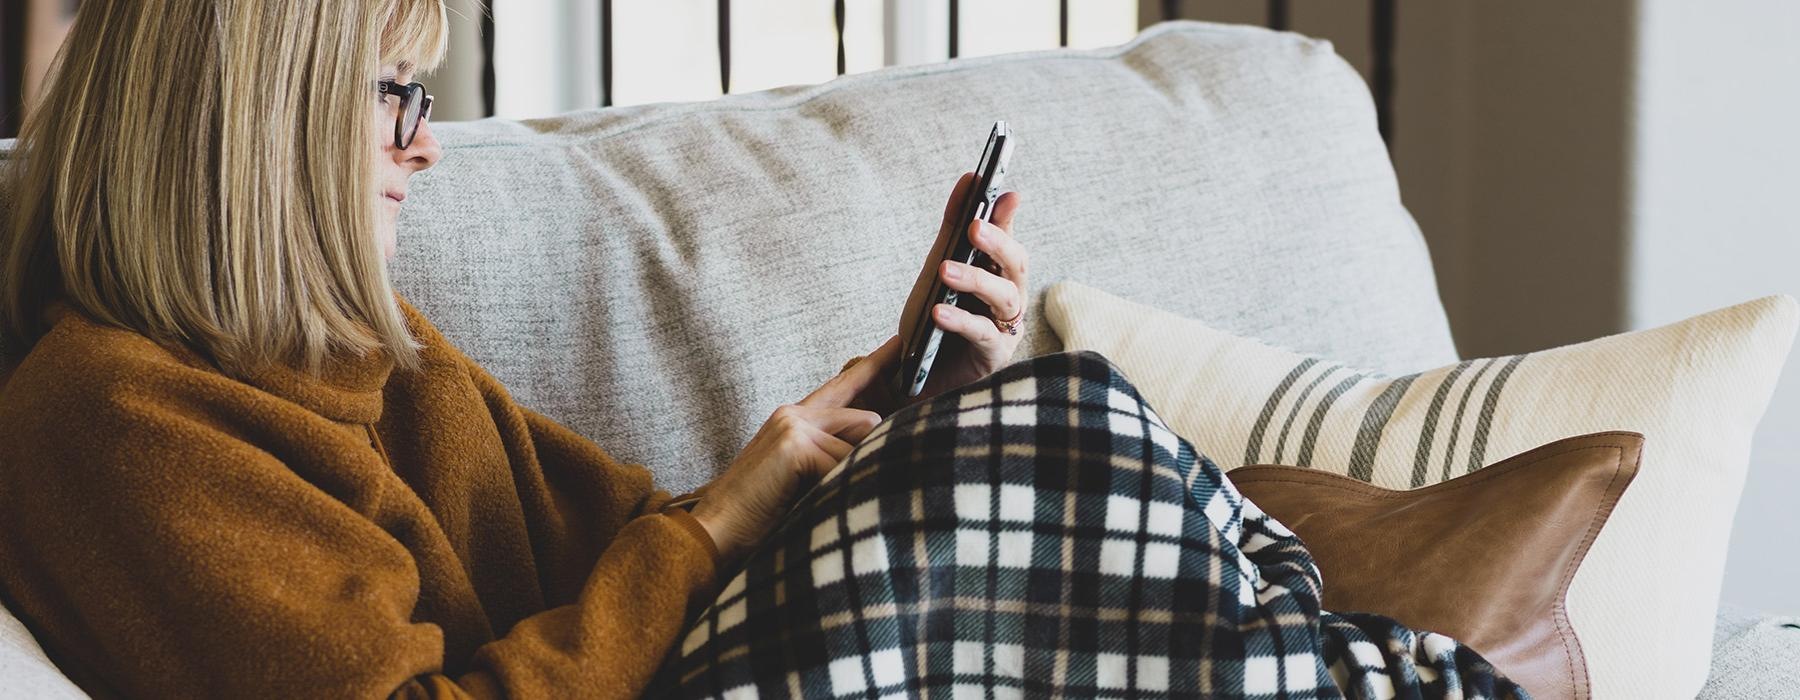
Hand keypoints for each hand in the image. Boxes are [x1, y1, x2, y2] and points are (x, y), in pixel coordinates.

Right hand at [689, 336, 899, 563]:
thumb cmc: (760, 513)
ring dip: (850, 478)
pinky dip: (836, 491)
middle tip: (848, 485)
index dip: (873, 364)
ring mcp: (793, 425)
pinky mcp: (794, 444)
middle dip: (870, 453)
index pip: (843, 384)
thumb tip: (878, 448)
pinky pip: (842, 466)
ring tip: (820, 501)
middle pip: (865, 420)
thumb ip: (832, 454)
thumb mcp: (802, 476)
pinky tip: (813, 504)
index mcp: (795, 418)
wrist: (715, 531)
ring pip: (858, 446)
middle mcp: (794, 413)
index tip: (899, 342)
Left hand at [896, 172, 1028, 402]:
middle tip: (974, 227)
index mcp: (998, 273)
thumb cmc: (933, 320)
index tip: (1004, 191)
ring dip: (975, 280)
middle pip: (1016, 264)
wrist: (917, 375)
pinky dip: (961, 321)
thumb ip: (954, 228)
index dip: (1007, 215)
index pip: (1007, 238)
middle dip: (998, 243)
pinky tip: (938, 312)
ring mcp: (1007, 328)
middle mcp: (1010, 297)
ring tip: (945, 270)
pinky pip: (983, 334)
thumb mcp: (936, 269)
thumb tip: (970, 178)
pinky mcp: (994, 357)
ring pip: (1004, 297)